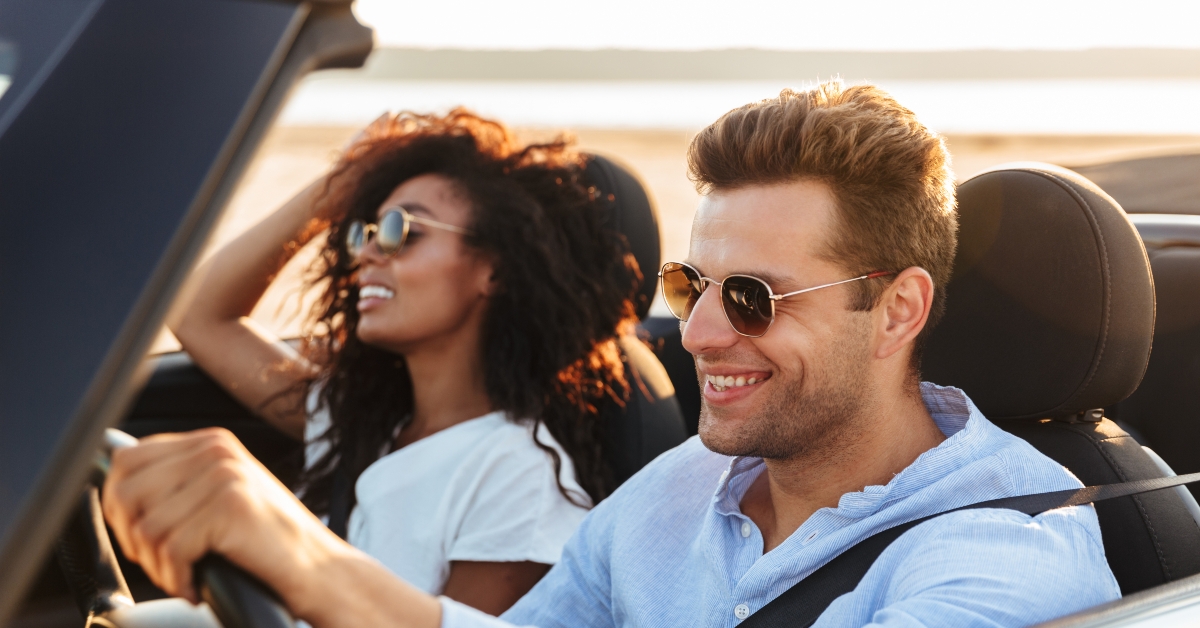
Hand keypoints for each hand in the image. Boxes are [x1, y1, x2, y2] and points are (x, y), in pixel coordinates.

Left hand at [101, 429, 349, 619]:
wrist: (322, 570)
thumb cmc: (270, 544)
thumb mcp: (221, 498)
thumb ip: (178, 484)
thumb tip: (115, 490)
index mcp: (211, 442)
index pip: (127, 460)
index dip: (118, 506)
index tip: (138, 536)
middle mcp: (217, 450)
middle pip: (126, 492)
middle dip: (132, 539)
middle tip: (162, 561)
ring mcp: (224, 475)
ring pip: (146, 527)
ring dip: (158, 566)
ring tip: (186, 574)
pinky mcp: (230, 507)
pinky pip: (171, 550)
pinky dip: (178, 579)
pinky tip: (198, 584)